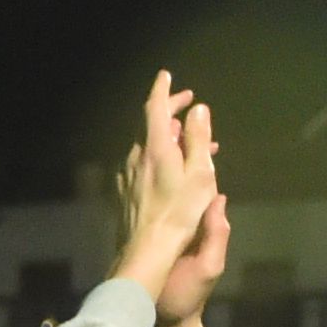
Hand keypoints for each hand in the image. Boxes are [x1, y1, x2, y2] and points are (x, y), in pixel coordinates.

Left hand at [111, 72, 226, 318]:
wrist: (147, 250)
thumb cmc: (180, 213)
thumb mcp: (200, 172)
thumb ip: (197, 138)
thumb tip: (198, 109)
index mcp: (154, 147)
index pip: (154, 108)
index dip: (162, 90)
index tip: (166, 75)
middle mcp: (136, 157)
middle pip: (150, 124)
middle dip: (170, 110)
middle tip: (188, 103)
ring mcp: (128, 176)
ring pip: (149, 145)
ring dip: (171, 137)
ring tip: (195, 139)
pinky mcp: (126, 192)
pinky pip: (145, 164)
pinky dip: (162, 156)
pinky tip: (176, 167)